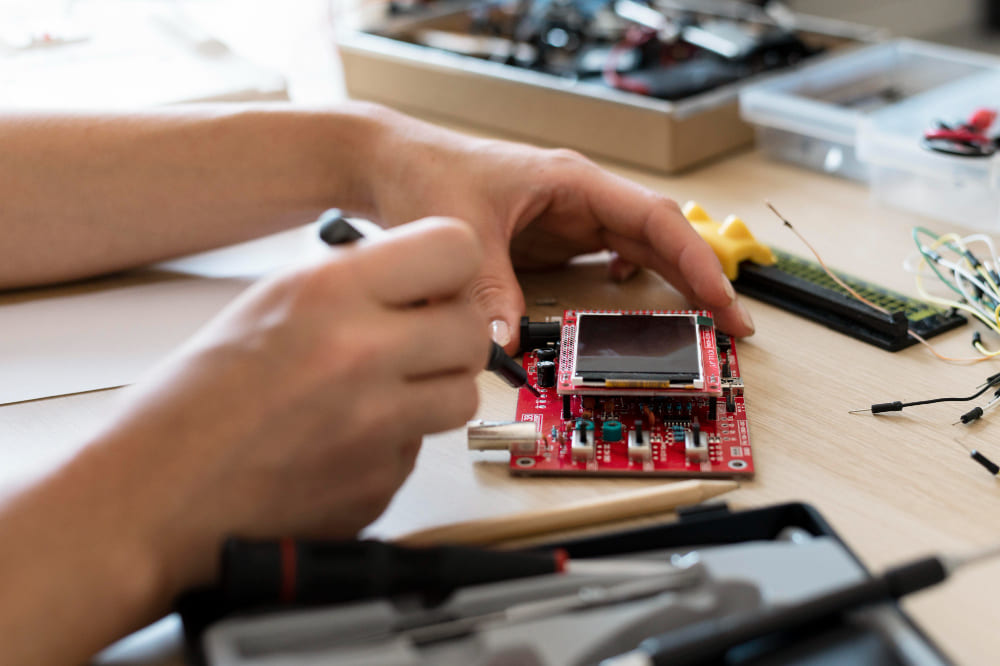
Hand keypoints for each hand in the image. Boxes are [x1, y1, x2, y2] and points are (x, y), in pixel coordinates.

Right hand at [84, 217, 489, 591]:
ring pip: (462, 396)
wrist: (153, 499)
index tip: (441, 283)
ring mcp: (378, 428)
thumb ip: (350, 286)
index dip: (453, 267)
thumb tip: (413, 283)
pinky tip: (344, 443)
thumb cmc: (188, 407)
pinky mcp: (380, 485)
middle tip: (419, 343)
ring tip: (381, 396)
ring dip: (433, 393)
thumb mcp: (267, 306)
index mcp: (329, 295)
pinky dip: (392, 445)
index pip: (456, 249)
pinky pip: (419, 452)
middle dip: (450, 336)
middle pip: (471, 331)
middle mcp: (364, 356)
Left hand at [366, 112, 753, 349]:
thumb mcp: (463, 236)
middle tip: (732, 325)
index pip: (652, 218)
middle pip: (658, 236)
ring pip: (639, 248)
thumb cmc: (428, 175)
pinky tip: (629, 303)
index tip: (722, 298)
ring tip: (702, 320)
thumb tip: (508, 349)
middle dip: (699, 278)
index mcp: (571, 182)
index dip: (694, 259)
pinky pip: (607, 257)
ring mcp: (568, 218)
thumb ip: (489, 292)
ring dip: (672, 281)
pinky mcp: (552, 238)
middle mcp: (578, 198)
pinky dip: (631, 280)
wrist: (392, 165)